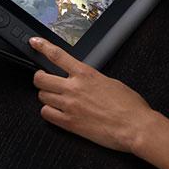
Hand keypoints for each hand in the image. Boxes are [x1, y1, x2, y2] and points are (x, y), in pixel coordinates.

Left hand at [30, 36, 154, 153]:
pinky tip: (56, 111)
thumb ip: (91, 78)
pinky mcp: (69, 123)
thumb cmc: (128, 105)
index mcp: (86, 74)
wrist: (134, 126)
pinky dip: (48, 112)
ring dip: (46, 95)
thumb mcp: (110, 81)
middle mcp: (74, 88)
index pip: (57, 55)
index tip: (35, 42)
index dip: (42, 46)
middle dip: (40, 77)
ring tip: (55, 97)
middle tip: (45, 79)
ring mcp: (69, 106)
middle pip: (41, 78)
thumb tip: (82, 79)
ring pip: (42, 96)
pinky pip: (46, 114)